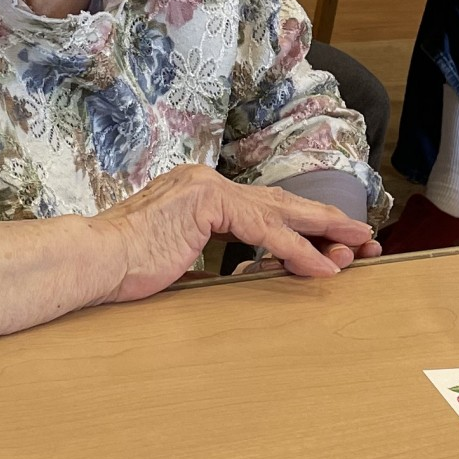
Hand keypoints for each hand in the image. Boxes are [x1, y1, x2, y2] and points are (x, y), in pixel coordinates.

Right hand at [87, 166, 378, 302]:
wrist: (94, 260)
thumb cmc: (125, 268)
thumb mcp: (177, 257)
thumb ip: (208, 256)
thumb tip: (237, 276)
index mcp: (200, 192)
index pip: (263, 207)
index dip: (301, 225)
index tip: (331, 243)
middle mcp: (208, 183)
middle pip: (281, 203)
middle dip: (326, 222)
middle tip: (364, 236)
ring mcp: (209, 189)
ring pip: (282, 214)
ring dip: (325, 233)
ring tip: (358, 245)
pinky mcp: (209, 205)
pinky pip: (266, 234)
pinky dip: (298, 252)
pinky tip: (325, 266)